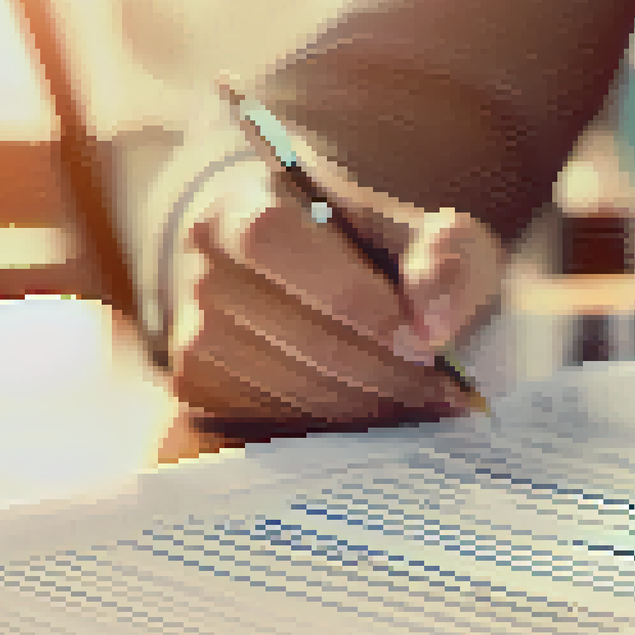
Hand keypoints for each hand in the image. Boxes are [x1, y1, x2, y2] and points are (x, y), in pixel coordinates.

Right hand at [167, 159, 501, 431]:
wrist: (316, 284)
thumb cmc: (375, 253)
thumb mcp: (423, 236)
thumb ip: (444, 260)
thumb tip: (436, 327)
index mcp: (242, 207)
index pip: (276, 242)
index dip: (353, 298)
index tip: (424, 341)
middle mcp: (201, 268)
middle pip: (290, 327)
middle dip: (380, 367)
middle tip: (444, 391)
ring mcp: (190, 335)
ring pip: (281, 383)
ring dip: (364, 404)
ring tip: (422, 403)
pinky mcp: (198, 390)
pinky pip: (267, 420)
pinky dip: (332, 426)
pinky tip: (376, 415)